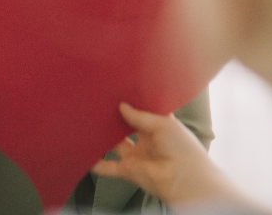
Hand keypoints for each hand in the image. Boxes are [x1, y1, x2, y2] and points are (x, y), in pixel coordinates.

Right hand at [92, 102, 260, 209]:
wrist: (186, 181)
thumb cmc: (184, 149)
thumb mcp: (163, 123)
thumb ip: (139, 115)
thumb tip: (122, 106)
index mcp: (160, 125)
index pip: (143, 111)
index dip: (132, 102)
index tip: (118, 90)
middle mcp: (148, 139)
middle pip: (126, 126)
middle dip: (114, 117)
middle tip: (100, 103)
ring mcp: (137, 155)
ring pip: (115, 144)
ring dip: (103, 136)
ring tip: (88, 122)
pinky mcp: (129, 170)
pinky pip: (108, 167)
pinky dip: (96, 163)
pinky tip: (85, 153)